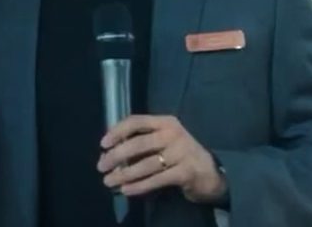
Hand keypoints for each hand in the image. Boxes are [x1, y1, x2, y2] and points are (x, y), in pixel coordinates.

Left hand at [97, 115, 226, 202]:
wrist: (210, 172)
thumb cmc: (180, 154)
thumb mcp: (164, 140)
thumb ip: (142, 141)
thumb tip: (110, 151)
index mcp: (165, 122)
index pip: (136, 121)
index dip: (117, 131)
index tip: (103, 144)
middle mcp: (173, 134)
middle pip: (139, 143)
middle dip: (116, 155)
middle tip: (101, 166)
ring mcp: (181, 153)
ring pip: (146, 164)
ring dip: (124, 174)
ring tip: (109, 181)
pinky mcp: (185, 172)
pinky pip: (157, 180)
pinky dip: (139, 186)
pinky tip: (126, 190)